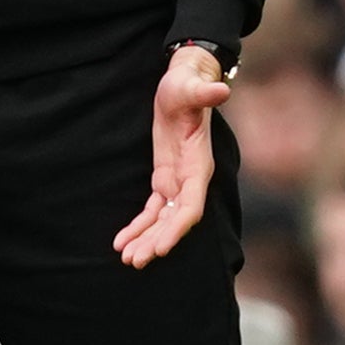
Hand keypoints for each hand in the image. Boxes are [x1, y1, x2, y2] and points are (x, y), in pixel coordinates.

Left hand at [114, 47, 230, 269]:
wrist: (185, 83)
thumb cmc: (187, 85)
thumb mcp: (190, 87)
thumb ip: (204, 92)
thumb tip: (222, 90)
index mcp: (199, 165)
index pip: (191, 206)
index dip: (177, 228)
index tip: (160, 248)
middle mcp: (191, 179)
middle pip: (175, 220)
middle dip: (157, 241)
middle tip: (135, 261)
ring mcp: (179, 181)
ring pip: (163, 220)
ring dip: (147, 239)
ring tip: (127, 259)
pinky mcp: (165, 178)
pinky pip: (152, 209)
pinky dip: (139, 225)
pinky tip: (122, 241)